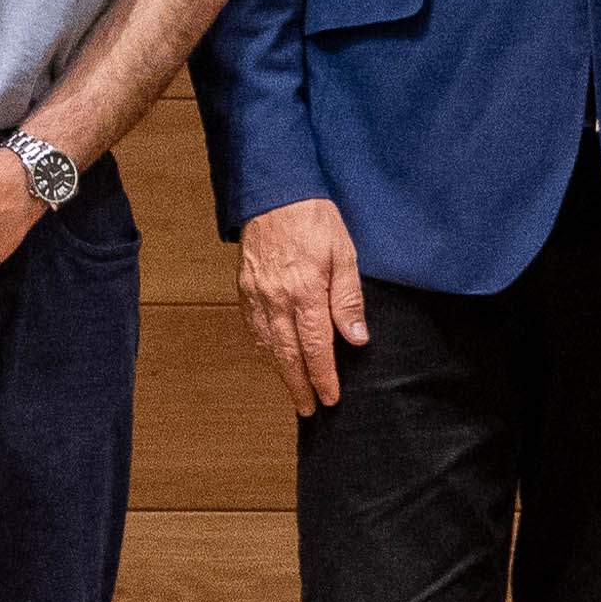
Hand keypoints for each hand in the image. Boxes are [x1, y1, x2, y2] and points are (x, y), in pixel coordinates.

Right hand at [237, 197, 367, 417]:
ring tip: (294, 391)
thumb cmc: (313, 218)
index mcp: (305, 292)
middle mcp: (277, 300)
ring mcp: (257, 295)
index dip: (324, 377)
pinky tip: (272, 357)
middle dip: (300, 386)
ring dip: (281, 373)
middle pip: (288, 356)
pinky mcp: (244, 288)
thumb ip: (348, 299)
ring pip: (267, 346)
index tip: (330, 397)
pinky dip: (263, 348)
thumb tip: (356, 339)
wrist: (273, 192)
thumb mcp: (344, 254)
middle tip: (310, 410)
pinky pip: (253, 328)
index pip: (316, 348)